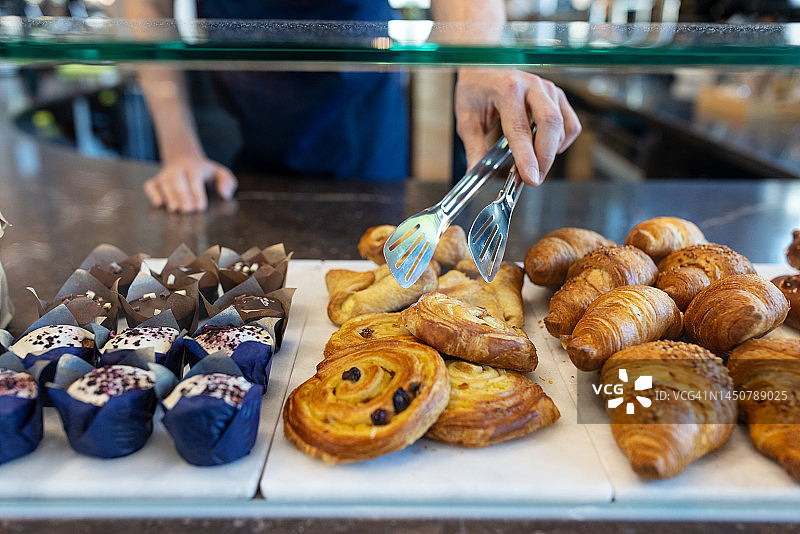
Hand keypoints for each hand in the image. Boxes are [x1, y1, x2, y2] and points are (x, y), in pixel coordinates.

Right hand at [143, 157, 237, 212]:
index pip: (194, 179)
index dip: (197, 193)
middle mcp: (177, 169)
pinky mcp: (156, 181)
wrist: (183, 157)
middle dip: (182, 195)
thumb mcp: (219, 172)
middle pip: (177, 180)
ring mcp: (165, 175)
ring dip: (169, 196)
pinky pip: (150, 185)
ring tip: (175, 209)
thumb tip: (225, 194)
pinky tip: (159, 203)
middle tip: (188, 210)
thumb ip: (227, 183)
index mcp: (194, 167)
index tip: (201, 207)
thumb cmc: (204, 171)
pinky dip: (152, 193)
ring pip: (164, 183)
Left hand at [455, 67, 581, 185]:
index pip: (520, 128)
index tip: (531, 178)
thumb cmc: (476, 89)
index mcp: (507, 89)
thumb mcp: (467, 119)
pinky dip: (562, 142)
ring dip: (552, 152)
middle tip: (533, 179)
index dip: (527, 157)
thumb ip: (474, 148)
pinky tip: (545, 148)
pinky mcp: (557, 95)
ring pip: (563, 126)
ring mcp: (548, 89)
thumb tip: (475, 173)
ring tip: (534, 165)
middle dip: (545, 158)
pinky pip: (570, 124)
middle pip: (550, 124)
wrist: (485, 64)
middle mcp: (531, 85)